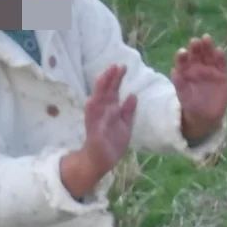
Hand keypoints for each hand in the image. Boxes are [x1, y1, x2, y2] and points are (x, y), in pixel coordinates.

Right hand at [60, 64, 136, 197]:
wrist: (103, 161)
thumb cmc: (113, 142)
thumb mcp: (126, 125)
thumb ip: (128, 111)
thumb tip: (133, 95)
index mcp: (110, 109)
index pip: (113, 91)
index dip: (116, 79)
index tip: (122, 66)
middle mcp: (101, 111)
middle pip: (104, 92)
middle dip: (109, 78)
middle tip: (116, 65)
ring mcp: (96, 120)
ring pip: (96, 100)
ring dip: (100, 89)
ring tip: (104, 76)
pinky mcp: (93, 131)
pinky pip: (92, 119)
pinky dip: (93, 109)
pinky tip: (94, 99)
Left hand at [172, 35, 226, 143]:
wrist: (205, 115)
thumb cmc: (191, 103)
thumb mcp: (183, 95)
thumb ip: (179, 83)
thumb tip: (174, 71)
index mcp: (186, 69)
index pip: (183, 59)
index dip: (182, 55)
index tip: (182, 52)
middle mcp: (198, 66)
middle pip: (197, 53)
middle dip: (196, 47)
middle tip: (195, 41)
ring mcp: (211, 69)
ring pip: (209, 55)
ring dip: (208, 47)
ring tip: (206, 38)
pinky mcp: (223, 75)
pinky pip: (222, 64)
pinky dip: (221, 58)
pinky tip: (219, 51)